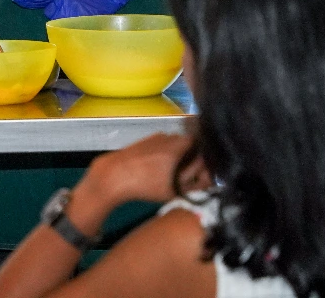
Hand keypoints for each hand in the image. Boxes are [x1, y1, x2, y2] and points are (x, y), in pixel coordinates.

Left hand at [77, 132, 199, 211]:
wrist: (114, 175)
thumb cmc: (147, 184)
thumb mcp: (176, 189)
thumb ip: (197, 183)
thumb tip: (209, 177)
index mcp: (181, 145)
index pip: (204, 150)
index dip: (205, 164)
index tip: (201, 177)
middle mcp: (172, 136)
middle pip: (191, 146)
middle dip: (192, 160)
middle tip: (186, 177)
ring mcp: (158, 136)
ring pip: (177, 146)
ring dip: (178, 157)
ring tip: (171, 175)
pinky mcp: (146, 140)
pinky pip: (164, 146)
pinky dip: (165, 155)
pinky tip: (157, 170)